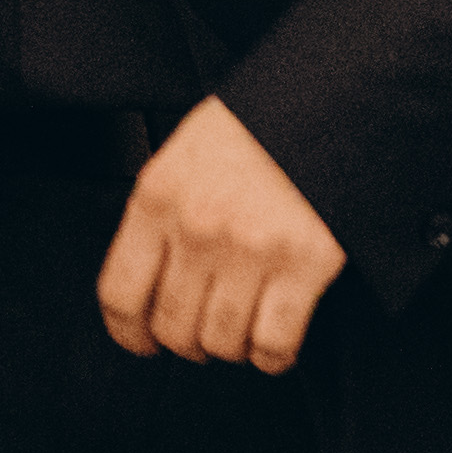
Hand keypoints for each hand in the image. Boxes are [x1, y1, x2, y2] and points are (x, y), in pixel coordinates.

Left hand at [95, 99, 348, 372]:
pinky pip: (274, 343)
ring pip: (222, 342)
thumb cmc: (259, 125)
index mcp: (159, 195)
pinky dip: (273, 356)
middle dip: (187, 344)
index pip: (120, 294)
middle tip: (204, 336)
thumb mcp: (186, 153)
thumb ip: (163, 213)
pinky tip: (276, 342)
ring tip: (243, 332)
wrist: (331, 96)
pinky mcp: (306, 263)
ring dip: (232, 349)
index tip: (144, 342)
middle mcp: (198, 226)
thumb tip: (151, 281)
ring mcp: (252, 247)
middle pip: (173, 327)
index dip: (130, 333)